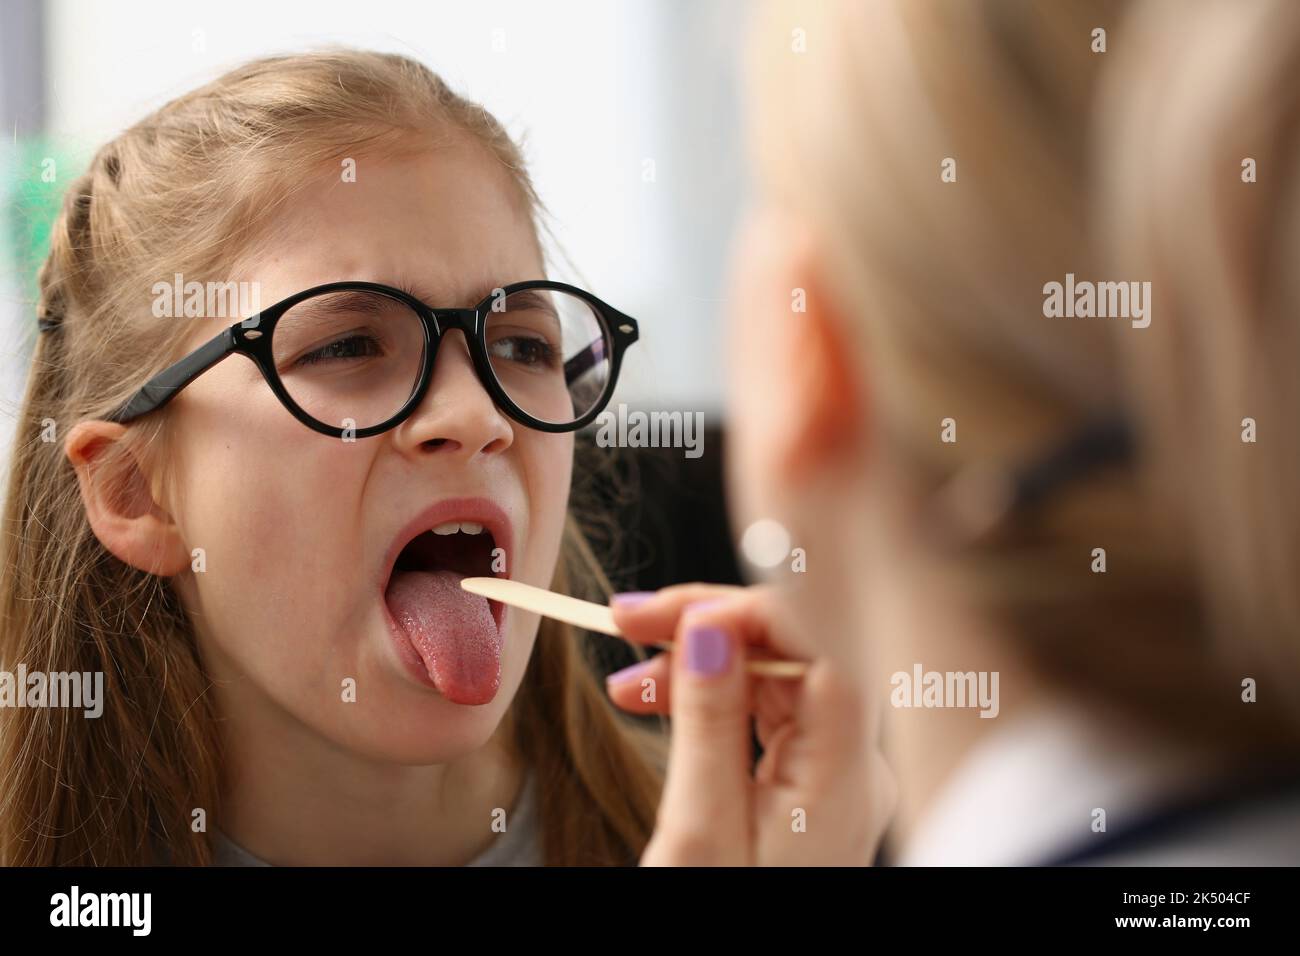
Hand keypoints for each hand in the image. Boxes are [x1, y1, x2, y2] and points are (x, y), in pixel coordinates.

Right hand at [606, 584, 892, 864]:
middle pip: (795, 650)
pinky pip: (765, 711)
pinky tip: (657, 697)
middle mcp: (852, 765)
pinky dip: (711, 694)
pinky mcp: (809, 783)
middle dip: (709, 624)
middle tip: (626, 621)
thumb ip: (709, 721)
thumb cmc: (718, 920)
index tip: (665, 614)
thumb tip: (710, 625)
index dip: (742, 609)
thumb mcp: (698, 830)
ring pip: (774, 675)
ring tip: (627, 676)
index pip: (817, 643)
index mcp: (844, 775)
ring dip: (700, 658)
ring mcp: (834, 773)